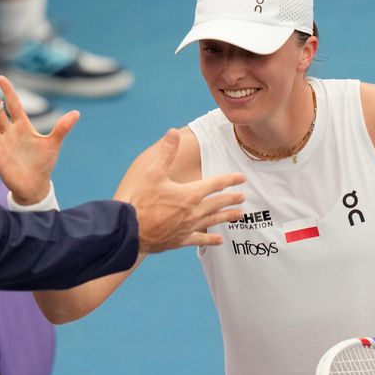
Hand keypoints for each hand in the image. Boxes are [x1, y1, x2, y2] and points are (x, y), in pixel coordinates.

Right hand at [0, 75, 78, 204]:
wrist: (36, 185)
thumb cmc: (43, 163)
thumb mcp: (53, 144)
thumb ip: (62, 128)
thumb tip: (76, 113)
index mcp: (23, 127)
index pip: (14, 105)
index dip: (8, 92)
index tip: (0, 78)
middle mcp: (10, 134)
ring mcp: (1, 146)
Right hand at [124, 129, 244, 253]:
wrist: (132, 230)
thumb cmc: (142, 201)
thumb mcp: (153, 173)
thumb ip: (166, 152)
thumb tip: (173, 133)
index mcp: (189, 194)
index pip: (215, 184)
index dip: (230, 180)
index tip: (241, 178)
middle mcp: (193, 211)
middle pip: (218, 203)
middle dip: (231, 199)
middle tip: (243, 197)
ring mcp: (188, 227)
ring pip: (213, 220)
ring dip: (227, 216)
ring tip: (239, 215)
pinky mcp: (181, 240)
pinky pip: (200, 239)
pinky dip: (211, 239)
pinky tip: (219, 241)